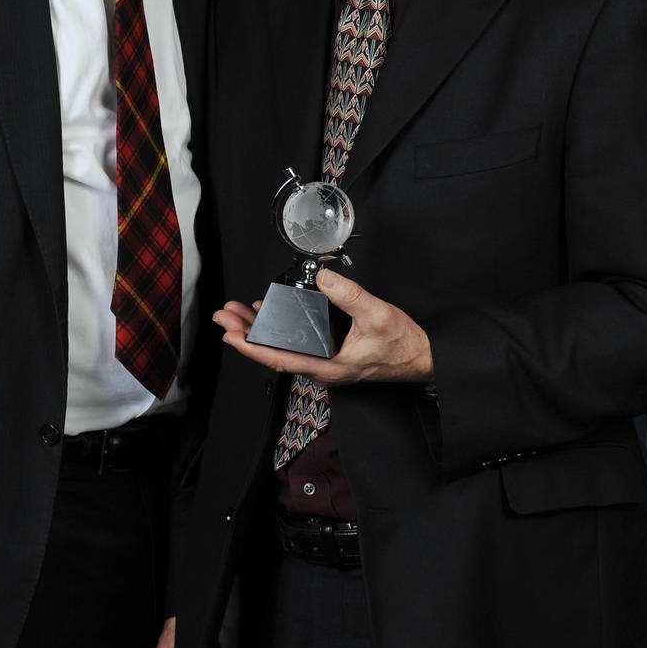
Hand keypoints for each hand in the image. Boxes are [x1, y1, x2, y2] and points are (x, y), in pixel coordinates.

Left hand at [213, 268, 432, 386]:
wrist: (422, 359)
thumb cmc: (402, 345)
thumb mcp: (377, 314)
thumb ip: (349, 295)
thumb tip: (325, 278)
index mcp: (328, 367)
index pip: (279, 360)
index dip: (251, 347)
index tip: (231, 334)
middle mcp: (322, 369)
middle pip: (274, 355)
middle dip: (246, 335)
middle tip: (224, 317)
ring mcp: (325, 364)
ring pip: (283, 350)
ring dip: (259, 332)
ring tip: (237, 315)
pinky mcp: (331, 356)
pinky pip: (296, 346)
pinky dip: (278, 331)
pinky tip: (270, 317)